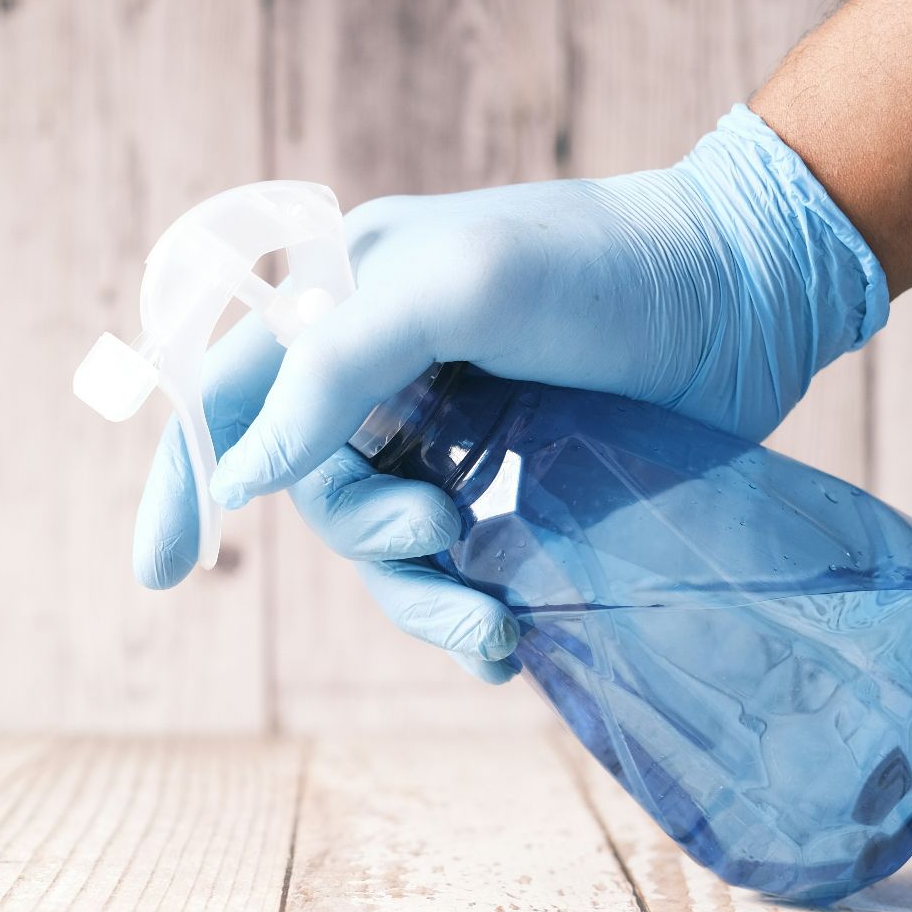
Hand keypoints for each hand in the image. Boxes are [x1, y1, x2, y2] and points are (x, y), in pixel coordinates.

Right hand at [133, 107, 886, 682]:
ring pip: (384, 542)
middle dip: (368, 534)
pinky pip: (453, 563)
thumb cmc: (600, 269)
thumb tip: (239, 479)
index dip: (185, 480)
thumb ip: (328, 368)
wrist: (749, 293)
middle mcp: (381, 363)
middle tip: (444, 532)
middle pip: (314, 486)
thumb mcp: (452, 288)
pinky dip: (466, 609)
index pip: (227, 392)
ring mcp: (448, 423)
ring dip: (424, 595)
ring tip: (494, 628)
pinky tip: (509, 641)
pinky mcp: (513, 475)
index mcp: (342, 295)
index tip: (161, 574)